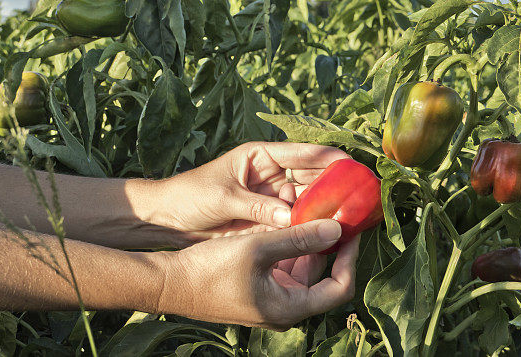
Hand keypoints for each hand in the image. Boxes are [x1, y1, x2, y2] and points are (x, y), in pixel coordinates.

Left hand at [154, 143, 348, 245]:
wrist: (168, 221)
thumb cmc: (190, 197)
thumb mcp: (224, 198)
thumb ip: (257, 208)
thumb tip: (291, 218)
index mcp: (261, 155)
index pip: (302, 152)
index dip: (329, 156)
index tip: (353, 163)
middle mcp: (272, 174)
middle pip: (312, 175)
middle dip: (335, 182)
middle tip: (361, 193)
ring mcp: (272, 197)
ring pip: (308, 199)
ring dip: (327, 206)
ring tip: (351, 214)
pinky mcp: (269, 219)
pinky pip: (296, 220)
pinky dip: (311, 225)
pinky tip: (329, 231)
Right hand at [155, 219, 358, 329]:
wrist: (169, 283)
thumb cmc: (211, 269)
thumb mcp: (258, 248)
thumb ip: (299, 238)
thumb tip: (337, 228)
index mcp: (289, 308)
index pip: (339, 288)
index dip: (350, 259)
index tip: (351, 230)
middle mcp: (284, 308)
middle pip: (323, 277)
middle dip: (329, 245)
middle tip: (336, 215)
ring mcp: (271, 300)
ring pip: (303, 269)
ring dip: (308, 242)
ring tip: (313, 211)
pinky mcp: (259, 289)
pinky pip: (284, 268)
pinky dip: (290, 246)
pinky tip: (287, 220)